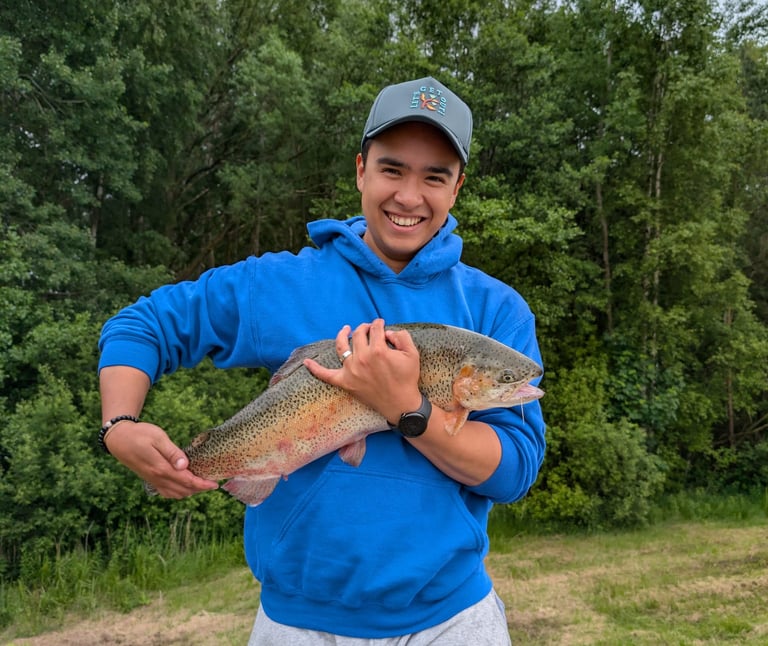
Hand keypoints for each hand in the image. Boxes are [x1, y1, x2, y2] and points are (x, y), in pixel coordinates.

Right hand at [105, 421, 218, 498]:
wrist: (118, 439)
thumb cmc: (140, 434)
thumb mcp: (158, 438)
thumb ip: (172, 452)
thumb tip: (185, 466)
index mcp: (161, 468)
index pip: (187, 481)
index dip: (202, 484)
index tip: (215, 485)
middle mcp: (157, 478)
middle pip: (183, 490)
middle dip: (199, 489)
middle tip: (212, 484)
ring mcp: (152, 480)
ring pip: (175, 494)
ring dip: (189, 492)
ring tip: (201, 484)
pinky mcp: (149, 479)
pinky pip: (166, 492)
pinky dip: (178, 492)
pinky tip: (184, 486)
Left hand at [303, 319, 422, 423]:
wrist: (400, 403)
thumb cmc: (407, 379)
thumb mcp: (412, 354)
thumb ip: (402, 336)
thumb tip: (387, 332)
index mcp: (378, 350)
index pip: (375, 329)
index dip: (379, 324)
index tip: (381, 325)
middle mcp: (362, 358)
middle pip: (359, 334)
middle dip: (364, 327)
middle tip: (369, 328)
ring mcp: (351, 370)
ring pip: (342, 346)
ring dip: (342, 335)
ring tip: (346, 329)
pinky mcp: (345, 382)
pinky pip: (326, 375)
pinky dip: (315, 369)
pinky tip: (306, 362)